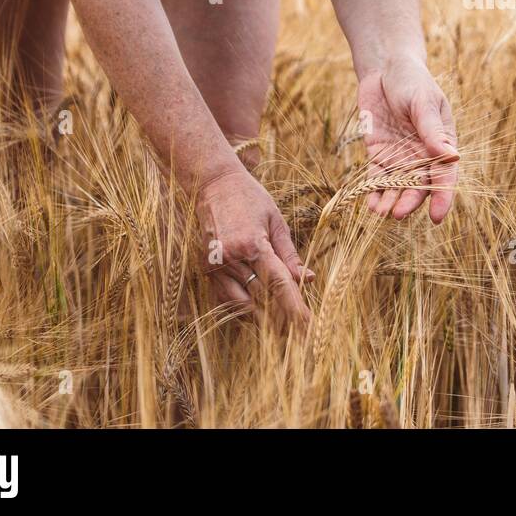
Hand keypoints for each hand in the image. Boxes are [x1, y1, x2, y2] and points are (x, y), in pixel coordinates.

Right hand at [196, 166, 310, 325]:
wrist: (214, 185)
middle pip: (262, 299)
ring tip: (279, 321)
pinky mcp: (206, 270)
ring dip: (262, 314)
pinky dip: (242, 305)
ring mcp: (216, 266)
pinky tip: (256, 306)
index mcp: (254, 244)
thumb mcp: (276, 221)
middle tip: (299, 330)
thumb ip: (289, 254)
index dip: (295, 308)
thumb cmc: (250, 199)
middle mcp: (232, 259)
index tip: (308, 326)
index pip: (279, 285)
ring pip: (242, 304)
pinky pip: (225, 299)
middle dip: (282, 317)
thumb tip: (308, 278)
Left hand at [357, 56, 458, 222]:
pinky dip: (373, 190)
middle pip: (419, 185)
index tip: (437, 216)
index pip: (445, 175)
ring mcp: (400, 156)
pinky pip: (376, 177)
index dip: (443, 197)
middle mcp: (422, 155)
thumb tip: (451, 157)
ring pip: (397, 186)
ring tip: (380, 212)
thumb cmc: (412, 81)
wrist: (385, 68)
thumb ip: (432, 131)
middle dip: (410, 201)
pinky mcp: (379, 154)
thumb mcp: (424, 102)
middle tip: (398, 213)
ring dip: (390, 200)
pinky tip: (369, 203)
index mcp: (442, 144)